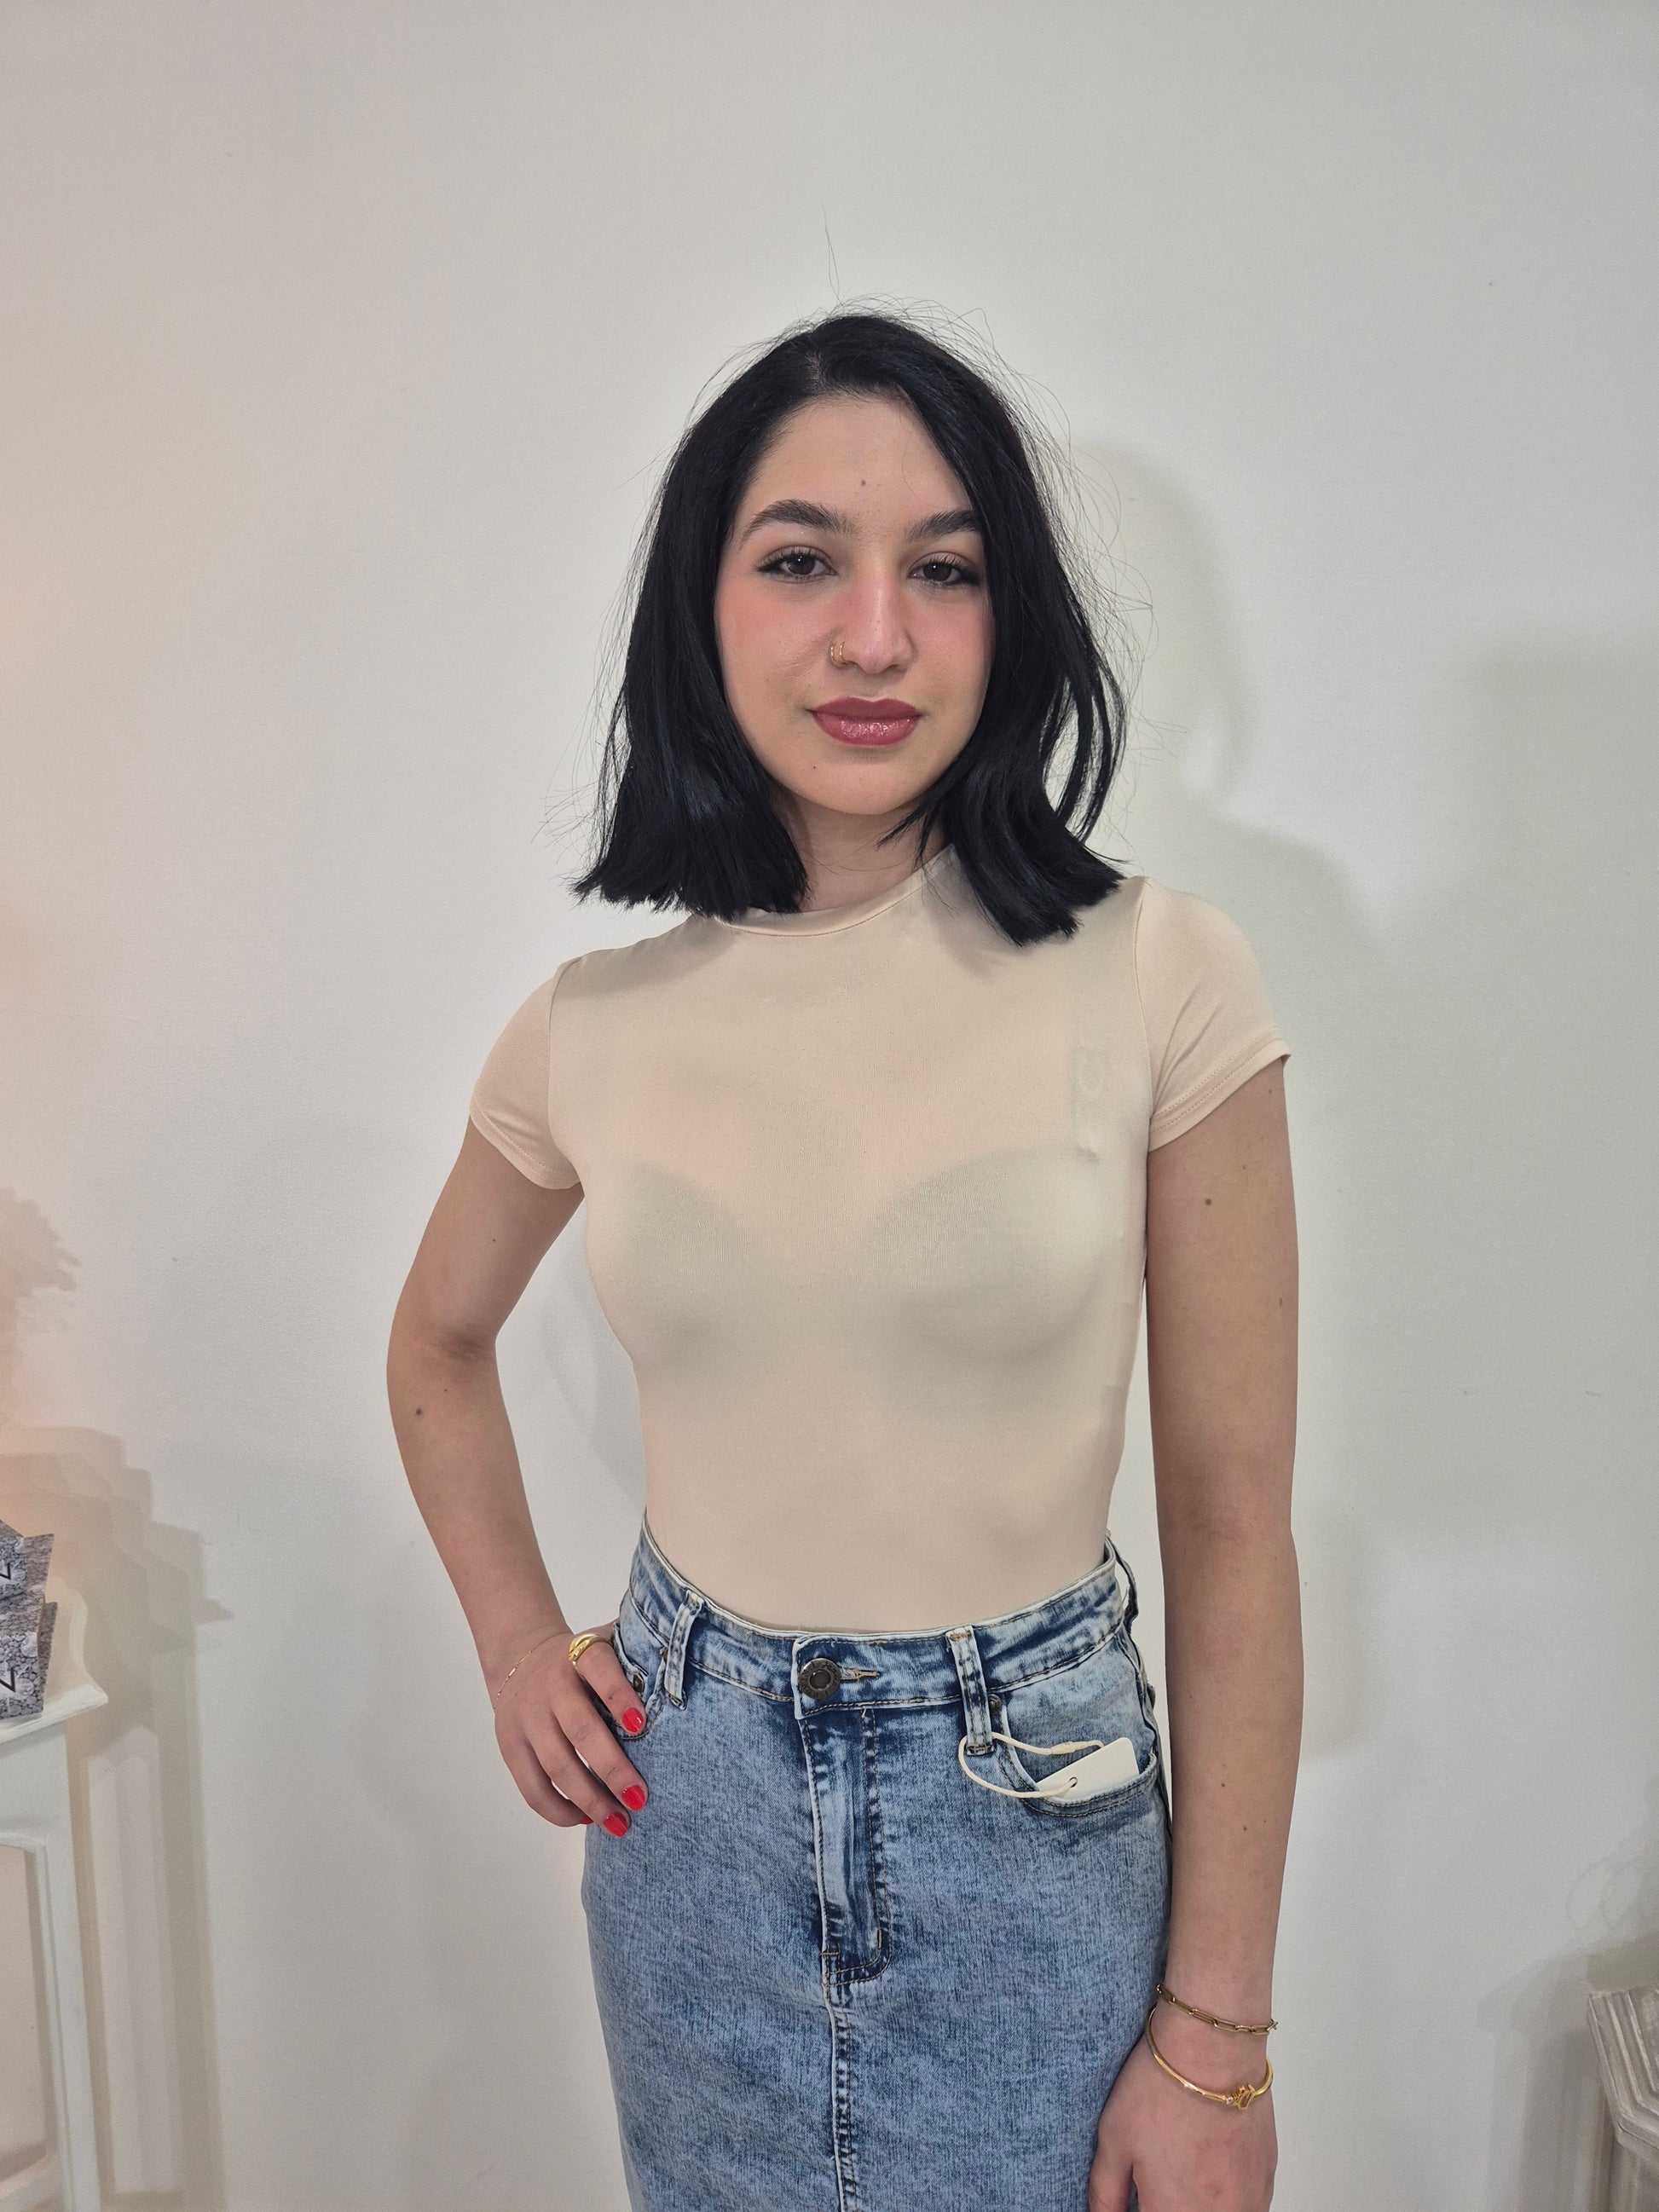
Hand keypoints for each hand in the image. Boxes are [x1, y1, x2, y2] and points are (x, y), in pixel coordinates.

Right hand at [489, 1621, 650, 1833]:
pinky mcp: (510, 1746)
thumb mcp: (608, 1643)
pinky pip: (532, 1787)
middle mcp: (551, 1685)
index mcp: (580, 1654)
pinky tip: (583, 1819)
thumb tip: (697, 1664)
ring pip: (556, 1765)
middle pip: (579, 1728)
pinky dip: (558, 1809)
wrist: (521, 1657)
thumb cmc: (584, 1661)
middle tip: (641, 1798)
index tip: (642, 1725)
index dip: (619, 1695)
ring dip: (589, 1799)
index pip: (598, 1667)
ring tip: (619, 1823)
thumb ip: (641, 1652)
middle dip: (611, 1768)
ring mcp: (527, 1717)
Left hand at [1089, 2005, 1276, 2210]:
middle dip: (1170, 2203)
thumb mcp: (1114, 2140)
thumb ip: (1106, 2192)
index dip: (1144, 2206)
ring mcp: (1248, 2201)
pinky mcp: (1266, 2180)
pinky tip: (1210, 2168)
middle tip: (1159, 2175)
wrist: (1212, 2048)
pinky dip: (1227, 2198)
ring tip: (1185, 2168)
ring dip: (1199, 2204)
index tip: (1139, 2195)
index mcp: (1174, 2211)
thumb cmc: (1161, 2088)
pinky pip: (1246, 2207)